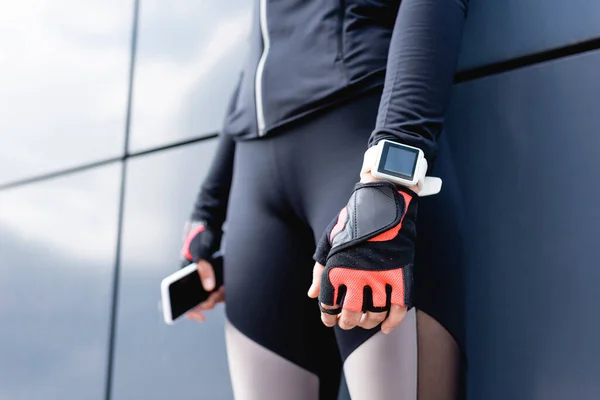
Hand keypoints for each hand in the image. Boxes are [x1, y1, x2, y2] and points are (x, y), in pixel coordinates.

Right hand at [179, 220, 224, 321]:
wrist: (209, 225)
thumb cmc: (200, 237)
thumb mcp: (202, 251)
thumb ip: (205, 268)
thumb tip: (209, 288)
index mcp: (183, 275)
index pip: (180, 300)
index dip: (190, 311)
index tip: (201, 316)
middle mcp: (193, 279)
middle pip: (199, 300)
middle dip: (209, 302)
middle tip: (217, 295)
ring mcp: (204, 277)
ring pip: (210, 295)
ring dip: (218, 296)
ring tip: (224, 289)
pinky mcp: (214, 275)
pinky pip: (218, 288)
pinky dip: (224, 289)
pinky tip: (228, 286)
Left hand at [308, 179, 417, 333]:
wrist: (383, 204)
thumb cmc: (353, 223)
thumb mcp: (329, 242)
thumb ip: (320, 270)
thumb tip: (312, 295)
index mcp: (335, 268)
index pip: (328, 305)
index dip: (327, 316)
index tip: (329, 319)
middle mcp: (356, 276)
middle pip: (350, 316)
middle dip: (347, 323)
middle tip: (348, 322)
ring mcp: (380, 277)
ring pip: (374, 315)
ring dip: (368, 323)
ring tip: (365, 321)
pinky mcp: (400, 276)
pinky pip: (398, 309)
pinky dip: (393, 322)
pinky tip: (385, 326)